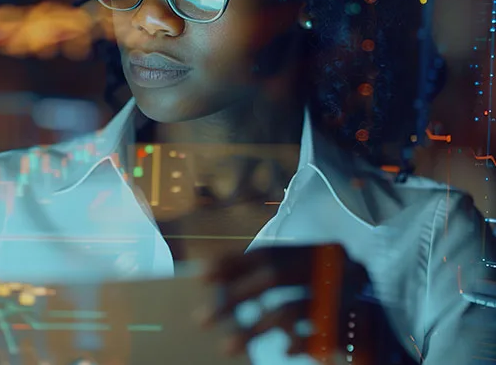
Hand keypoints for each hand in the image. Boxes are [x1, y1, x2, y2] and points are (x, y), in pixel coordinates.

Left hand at [195, 244, 373, 360]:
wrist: (401, 338)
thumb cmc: (346, 307)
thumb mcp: (312, 286)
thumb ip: (276, 280)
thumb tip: (220, 278)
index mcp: (327, 252)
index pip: (271, 252)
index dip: (235, 262)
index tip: (202, 275)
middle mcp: (342, 267)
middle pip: (275, 276)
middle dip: (235, 296)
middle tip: (204, 318)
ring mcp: (356, 295)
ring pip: (291, 308)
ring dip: (254, 328)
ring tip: (227, 346)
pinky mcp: (366, 328)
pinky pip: (320, 335)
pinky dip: (297, 342)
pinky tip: (282, 351)